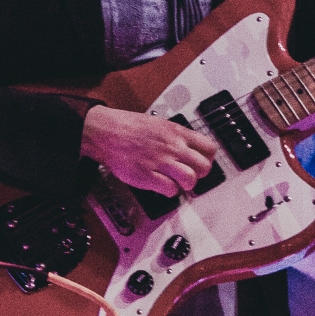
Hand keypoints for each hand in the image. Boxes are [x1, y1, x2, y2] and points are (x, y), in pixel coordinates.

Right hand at [80, 105, 219, 196]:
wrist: (105, 132)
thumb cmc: (128, 127)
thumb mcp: (158, 124)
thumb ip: (175, 136)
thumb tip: (188, 147)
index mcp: (176, 132)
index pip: (209, 147)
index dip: (208, 158)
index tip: (202, 162)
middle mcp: (171, 147)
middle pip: (204, 166)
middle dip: (200, 175)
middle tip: (192, 176)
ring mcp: (160, 162)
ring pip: (190, 179)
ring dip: (186, 185)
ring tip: (178, 183)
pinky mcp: (147, 176)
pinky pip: (169, 190)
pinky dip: (169, 192)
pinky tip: (163, 186)